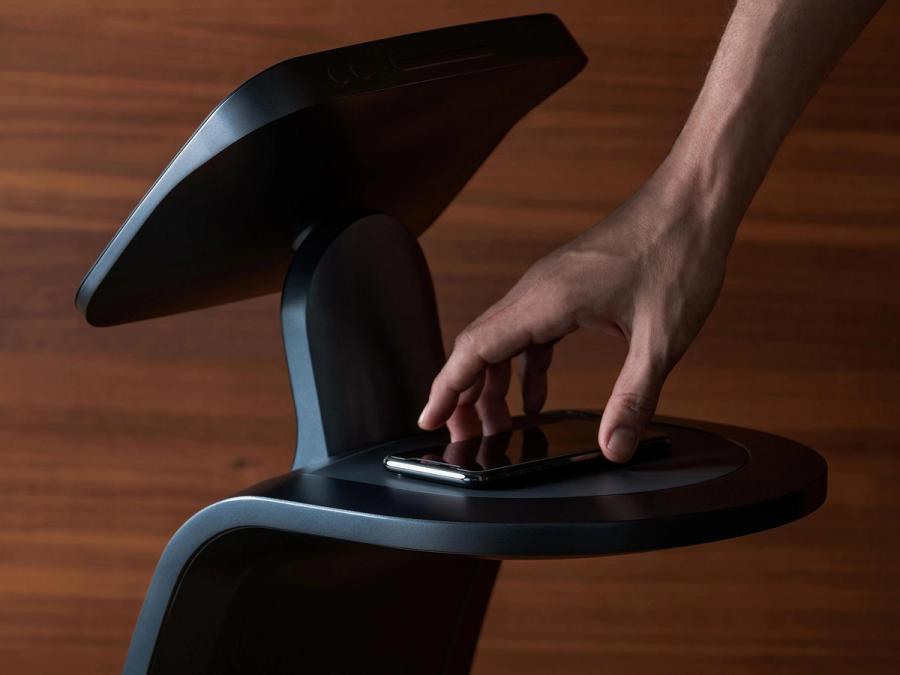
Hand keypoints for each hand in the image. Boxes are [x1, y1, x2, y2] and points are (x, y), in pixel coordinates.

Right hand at [417, 165, 735, 461]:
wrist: (693, 202)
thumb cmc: (678, 254)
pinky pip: (528, 333)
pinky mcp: (565, 287)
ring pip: (500, 340)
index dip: (447, 388)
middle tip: (462, 438)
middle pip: (478, 346)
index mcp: (547, 299)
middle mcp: (536, 289)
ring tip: (496, 427)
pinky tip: (536, 397)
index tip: (428, 419)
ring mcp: (549, 286)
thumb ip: (634, 398)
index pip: (476, 348)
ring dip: (492, 383)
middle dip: (463, 394)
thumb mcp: (662, 339)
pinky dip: (523, 369)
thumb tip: (613, 447)